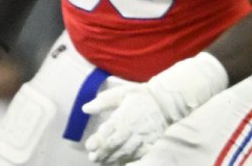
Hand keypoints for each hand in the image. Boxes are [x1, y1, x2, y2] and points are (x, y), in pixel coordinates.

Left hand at [83, 53, 228, 164]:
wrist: (166, 100)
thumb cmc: (141, 95)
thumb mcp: (121, 93)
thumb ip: (103, 101)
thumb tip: (85, 108)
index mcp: (124, 114)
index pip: (107, 131)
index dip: (97, 141)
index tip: (89, 146)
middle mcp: (132, 127)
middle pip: (114, 144)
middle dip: (102, 153)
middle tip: (93, 158)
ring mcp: (142, 136)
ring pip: (125, 151)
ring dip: (112, 158)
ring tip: (104, 162)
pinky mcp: (151, 142)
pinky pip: (139, 154)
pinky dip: (129, 160)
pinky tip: (122, 163)